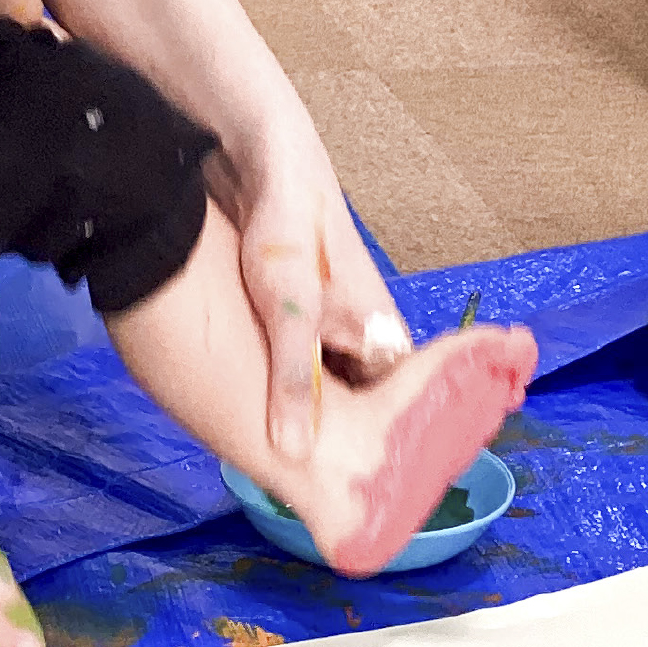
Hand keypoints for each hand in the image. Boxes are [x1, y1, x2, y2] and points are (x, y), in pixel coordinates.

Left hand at [213, 139, 410, 460]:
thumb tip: (294, 454)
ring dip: (306, 414)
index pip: (397, 414)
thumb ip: (292, 380)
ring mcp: (328, 320)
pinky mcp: (294, 308)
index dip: (380, 451)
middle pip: (360, 404)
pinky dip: (283, 386)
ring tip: (280, 463)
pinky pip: (296, 363)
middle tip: (311, 489)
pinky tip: (251, 408)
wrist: (258, 152)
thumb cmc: (286, 225)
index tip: (356, 494)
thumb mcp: (288, 310)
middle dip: (339, 440)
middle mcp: (363, 333)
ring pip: (325, 385)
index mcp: (382, 336)